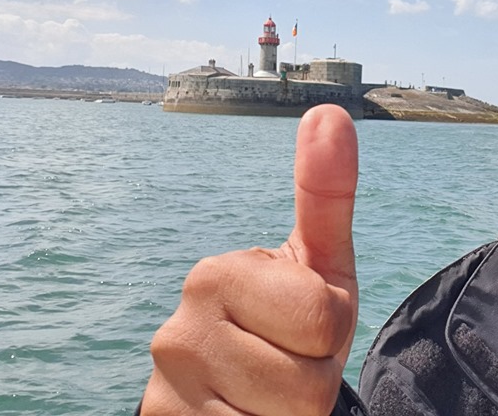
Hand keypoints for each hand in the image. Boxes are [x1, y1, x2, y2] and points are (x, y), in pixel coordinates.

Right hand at [141, 104, 359, 414]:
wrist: (241, 396)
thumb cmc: (292, 323)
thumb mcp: (320, 265)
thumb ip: (325, 194)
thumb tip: (330, 111)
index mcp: (214, 275)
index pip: (323, 320)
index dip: (330, 335)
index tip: (302, 328)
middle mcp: (177, 333)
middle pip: (308, 384)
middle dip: (314, 381)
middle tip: (286, 365)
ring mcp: (166, 394)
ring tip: (265, 397)